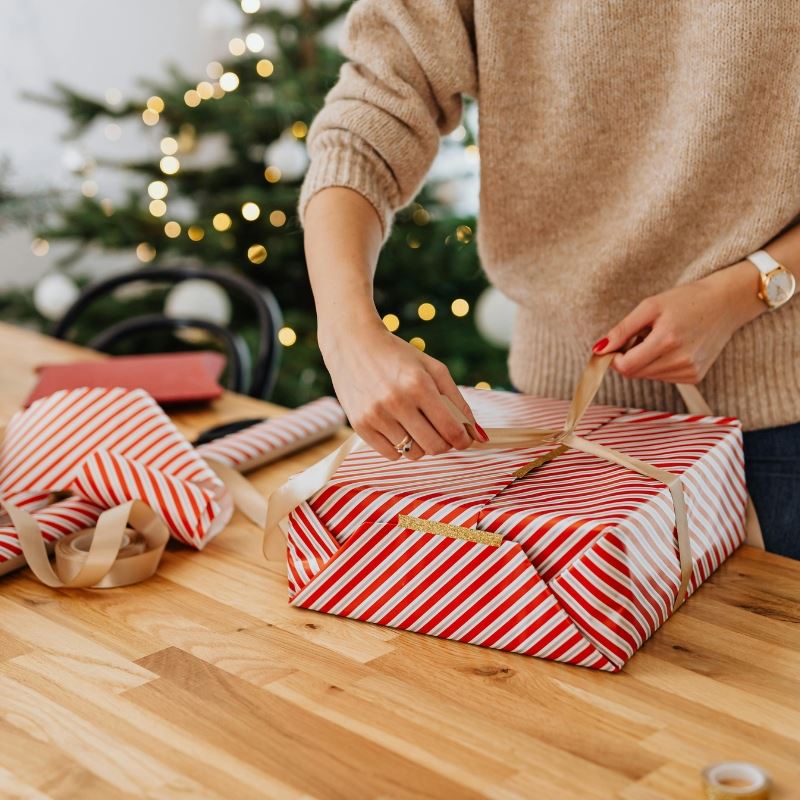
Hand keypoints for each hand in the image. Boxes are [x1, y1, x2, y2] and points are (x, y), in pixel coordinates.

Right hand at [318, 316, 487, 459]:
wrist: (352, 344)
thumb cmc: (398, 356)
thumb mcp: (433, 369)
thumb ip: (458, 402)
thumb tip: (479, 437)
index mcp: (419, 385)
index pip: (451, 430)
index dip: (463, 440)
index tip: (464, 439)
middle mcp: (396, 402)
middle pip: (434, 447)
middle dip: (444, 444)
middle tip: (441, 432)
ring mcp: (375, 415)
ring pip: (413, 454)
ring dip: (420, 444)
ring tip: (414, 424)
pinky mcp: (360, 425)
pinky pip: (391, 455)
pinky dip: (399, 447)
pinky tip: (396, 426)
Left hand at [593, 261, 764, 383]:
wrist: (726, 304)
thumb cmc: (686, 300)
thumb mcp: (650, 306)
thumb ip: (622, 330)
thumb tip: (598, 349)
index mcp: (666, 341)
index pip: (626, 367)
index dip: (613, 359)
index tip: (614, 346)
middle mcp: (680, 360)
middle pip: (635, 373)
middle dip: (628, 357)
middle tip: (640, 336)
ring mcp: (690, 371)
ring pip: (648, 376)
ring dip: (644, 361)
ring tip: (659, 339)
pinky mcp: (695, 377)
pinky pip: (663, 377)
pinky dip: (659, 365)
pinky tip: (672, 347)